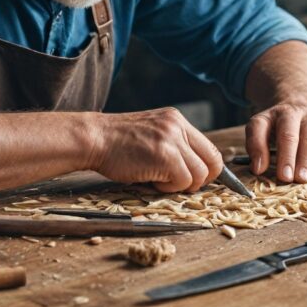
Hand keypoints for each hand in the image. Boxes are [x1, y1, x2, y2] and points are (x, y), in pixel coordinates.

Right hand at [89, 108, 224, 192]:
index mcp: (176, 119)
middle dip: (202, 180)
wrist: (94, 138)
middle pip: (213, 161)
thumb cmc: (115, 143)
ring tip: (158, 179)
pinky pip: (183, 181)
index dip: (206, 168)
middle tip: (181, 184)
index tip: (195, 179)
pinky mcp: (167, 156)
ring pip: (200, 174)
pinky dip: (169, 187)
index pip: (209, 147)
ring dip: (181, 184)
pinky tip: (151, 180)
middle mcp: (178, 126)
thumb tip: (193, 170)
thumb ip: (172, 145)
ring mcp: (173, 140)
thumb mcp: (150, 134)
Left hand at [245, 102, 306, 182]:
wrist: (296, 110)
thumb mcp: (259, 126)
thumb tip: (258, 168)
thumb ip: (255, 144)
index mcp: (288, 114)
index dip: (286, 156)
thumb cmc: (275, 125)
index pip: (288, 135)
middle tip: (300, 180)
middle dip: (304, 161)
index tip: (283, 176)